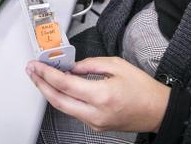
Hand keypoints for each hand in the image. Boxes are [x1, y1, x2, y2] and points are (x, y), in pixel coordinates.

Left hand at [27, 57, 169, 132]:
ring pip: (64, 108)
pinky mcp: (96, 125)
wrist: (158, 111)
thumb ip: (91, 64)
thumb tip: (72, 67)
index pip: (65, 85)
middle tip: (32, 71)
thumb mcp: (118, 65)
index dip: (46, 74)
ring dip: (50, 92)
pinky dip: (63, 99)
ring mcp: (95, 122)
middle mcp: (96, 112)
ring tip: (42, 78)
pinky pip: (74, 111)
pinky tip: (60, 88)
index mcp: (102, 95)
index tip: (36, 66)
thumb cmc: (144, 89)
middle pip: (58, 100)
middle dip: (41, 84)